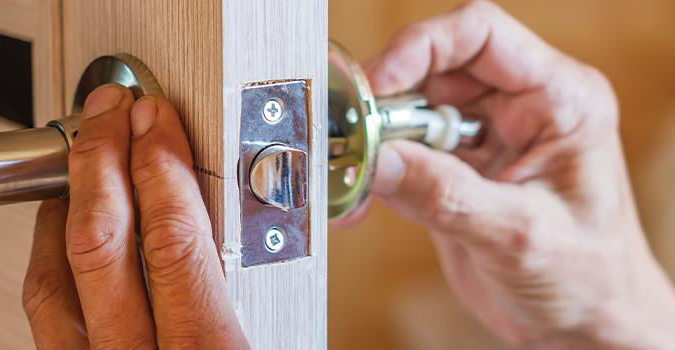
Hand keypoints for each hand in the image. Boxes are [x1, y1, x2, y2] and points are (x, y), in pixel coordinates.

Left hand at [21, 85, 247, 348]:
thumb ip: (247, 304)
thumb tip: (237, 236)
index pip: (172, 241)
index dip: (160, 165)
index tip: (156, 121)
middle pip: (97, 246)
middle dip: (99, 162)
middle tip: (107, 116)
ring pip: (50, 284)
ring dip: (63, 209)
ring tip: (81, 164)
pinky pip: (43, 319)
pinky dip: (50, 265)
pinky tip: (63, 244)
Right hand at [364, 1, 674, 347]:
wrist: (583, 327)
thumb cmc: (586, 280)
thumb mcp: (520, 234)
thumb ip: (446, 195)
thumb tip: (377, 159)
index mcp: (559, 100)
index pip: (481, 35)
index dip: (421, 48)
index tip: (377, 86)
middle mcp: (518, 108)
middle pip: (433, 71)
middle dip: (385, 103)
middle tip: (350, 139)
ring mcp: (483, 138)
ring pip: (408, 111)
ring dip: (373, 142)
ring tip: (351, 177)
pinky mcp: (454, 169)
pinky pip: (400, 153)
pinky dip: (373, 173)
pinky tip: (358, 201)